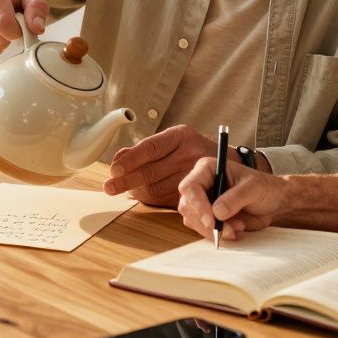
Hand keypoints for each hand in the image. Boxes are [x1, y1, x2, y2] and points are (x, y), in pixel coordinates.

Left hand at [102, 125, 218, 206]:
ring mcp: (194, 176)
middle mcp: (189, 154)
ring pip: (156, 189)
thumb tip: (118, 158)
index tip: (114, 170)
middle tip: (109, 187)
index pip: (150, 148)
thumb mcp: (171, 140)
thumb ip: (144, 148)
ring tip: (124, 189)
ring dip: (136, 191)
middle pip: (150, 171)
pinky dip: (151, 200)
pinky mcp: (196, 194)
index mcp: (181, 136)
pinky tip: (142, 195)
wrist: (227, 163)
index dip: (130, 160)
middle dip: (126, 180)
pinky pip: (165, 200)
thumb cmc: (191, 149)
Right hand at [177, 156, 284, 241]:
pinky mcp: (207, 216)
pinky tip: (235, 230)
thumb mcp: (254, 188)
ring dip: (214, 230)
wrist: (273, 201)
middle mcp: (201, 184)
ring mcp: (202, 201)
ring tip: (238, 228)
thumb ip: (235, 198)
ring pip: (193, 220)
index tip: (212, 221)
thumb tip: (216, 212)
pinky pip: (202, 229)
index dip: (197, 205)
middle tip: (231, 230)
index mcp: (207, 169)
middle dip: (207, 222)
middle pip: (187, 206)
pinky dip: (217, 234)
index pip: (190, 187)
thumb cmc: (264, 188)